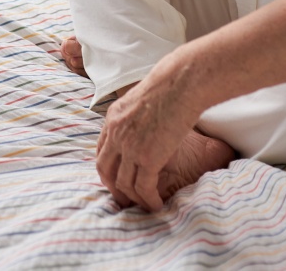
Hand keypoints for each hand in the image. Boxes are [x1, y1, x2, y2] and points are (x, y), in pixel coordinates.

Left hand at [96, 56, 200, 211]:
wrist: (183, 80)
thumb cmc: (172, 81)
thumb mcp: (144, 94)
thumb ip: (138, 110)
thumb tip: (149, 114)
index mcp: (114, 116)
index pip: (102, 149)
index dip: (109, 167)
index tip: (117, 176)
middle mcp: (117, 133)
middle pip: (106, 169)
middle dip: (114, 187)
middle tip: (125, 197)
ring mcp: (131, 147)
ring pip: (124, 183)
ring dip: (134, 198)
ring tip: (144, 203)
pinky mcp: (148, 158)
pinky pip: (144, 188)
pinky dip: (149, 200)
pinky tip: (157, 204)